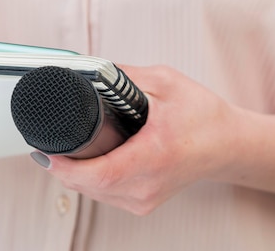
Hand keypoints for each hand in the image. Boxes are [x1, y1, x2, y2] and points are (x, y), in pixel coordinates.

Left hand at [40, 65, 240, 214]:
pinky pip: (105, 196)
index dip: (66, 166)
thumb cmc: (203, 115)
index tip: (46, 149)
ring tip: (64, 150)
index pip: (101, 173)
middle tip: (48, 141)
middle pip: (89, 186)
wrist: (228, 145)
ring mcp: (146, 199)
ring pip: (93, 194)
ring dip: (73, 174)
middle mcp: (149, 185)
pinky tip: (87, 164)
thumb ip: (123, 76)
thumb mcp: (166, 82)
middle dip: (62, 166)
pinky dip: (89, 181)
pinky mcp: (144, 203)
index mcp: (156, 155)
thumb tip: (86, 71)